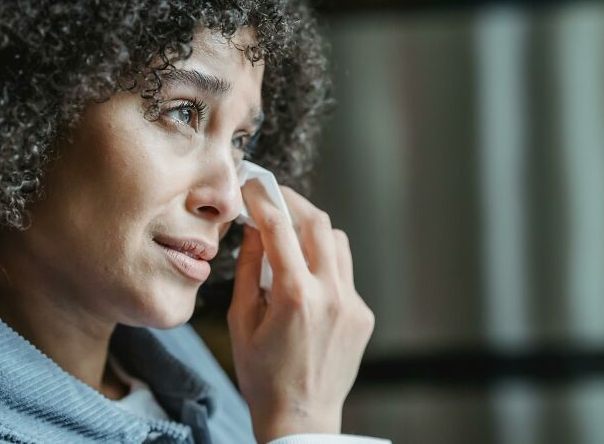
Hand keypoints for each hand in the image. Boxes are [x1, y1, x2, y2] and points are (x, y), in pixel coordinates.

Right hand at [227, 180, 374, 442]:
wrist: (301, 417)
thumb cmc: (262, 375)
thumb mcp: (240, 321)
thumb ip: (247, 270)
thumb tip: (254, 232)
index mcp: (295, 296)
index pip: (279, 228)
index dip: (263, 199)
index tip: (253, 186)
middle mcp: (331, 294)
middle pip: (318, 223)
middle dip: (293, 203)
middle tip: (273, 198)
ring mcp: (352, 304)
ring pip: (337, 243)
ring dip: (312, 231)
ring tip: (289, 237)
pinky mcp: (362, 314)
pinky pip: (344, 273)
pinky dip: (323, 265)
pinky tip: (306, 281)